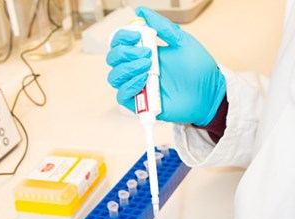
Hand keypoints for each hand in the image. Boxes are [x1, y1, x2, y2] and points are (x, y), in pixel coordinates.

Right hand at [107, 6, 225, 125]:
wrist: (207, 93)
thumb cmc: (198, 69)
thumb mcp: (182, 42)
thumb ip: (162, 27)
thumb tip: (142, 12)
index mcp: (144, 52)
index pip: (120, 43)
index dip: (122, 37)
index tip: (137, 35)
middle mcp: (137, 69)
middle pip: (113, 59)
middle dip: (125, 52)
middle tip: (146, 53)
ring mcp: (137, 86)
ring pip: (114, 77)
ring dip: (127, 68)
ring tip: (148, 66)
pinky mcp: (140, 103)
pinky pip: (122, 96)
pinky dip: (129, 86)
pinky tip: (144, 80)